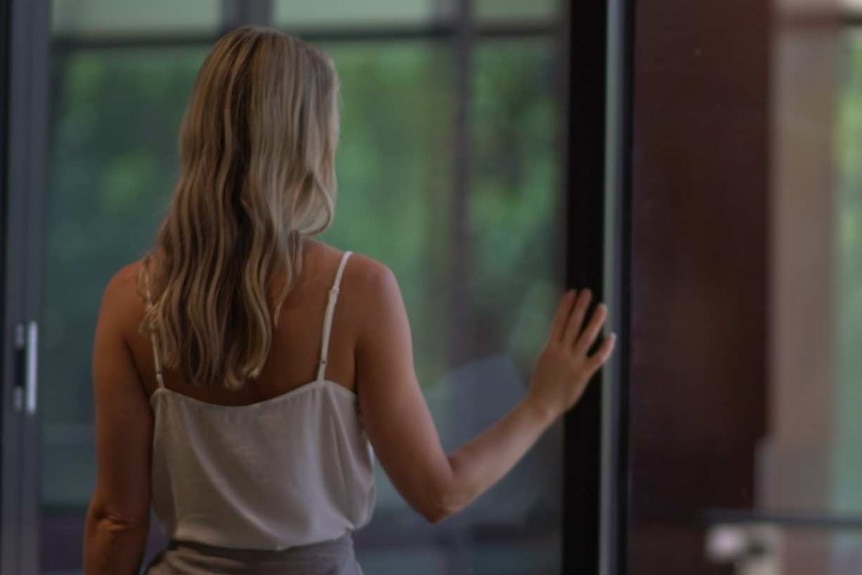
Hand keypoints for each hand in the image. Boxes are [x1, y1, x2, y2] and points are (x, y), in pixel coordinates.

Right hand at [526, 289, 615, 419]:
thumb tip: (560, 339)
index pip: (559, 321)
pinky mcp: (583, 373)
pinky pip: (597, 358)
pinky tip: (612, 336)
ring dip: (595, 320)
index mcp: (550, 347)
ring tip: (602, 307)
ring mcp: (573, 362)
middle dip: (580, 307)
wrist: (541, 404)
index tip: (571, 292)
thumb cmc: (541, 386)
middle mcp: (562, 351)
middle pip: (573, 324)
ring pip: (586, 336)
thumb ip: (553, 350)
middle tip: (587, 292)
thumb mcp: (544, 362)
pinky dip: (606, 347)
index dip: (565, 306)